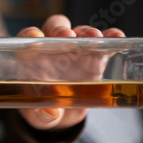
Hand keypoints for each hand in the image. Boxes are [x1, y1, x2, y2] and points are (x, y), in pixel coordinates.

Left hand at [16, 15, 124, 129]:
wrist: (61, 115)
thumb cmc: (40, 109)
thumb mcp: (36, 115)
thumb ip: (39, 115)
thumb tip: (50, 114)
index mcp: (31, 58)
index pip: (26, 39)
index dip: (29, 34)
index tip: (35, 37)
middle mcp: (52, 49)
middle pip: (54, 28)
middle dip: (60, 29)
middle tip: (68, 36)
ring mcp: (74, 51)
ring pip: (79, 32)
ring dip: (87, 32)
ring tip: (95, 38)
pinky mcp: (94, 58)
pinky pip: (104, 43)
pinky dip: (111, 38)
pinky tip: (117, 37)